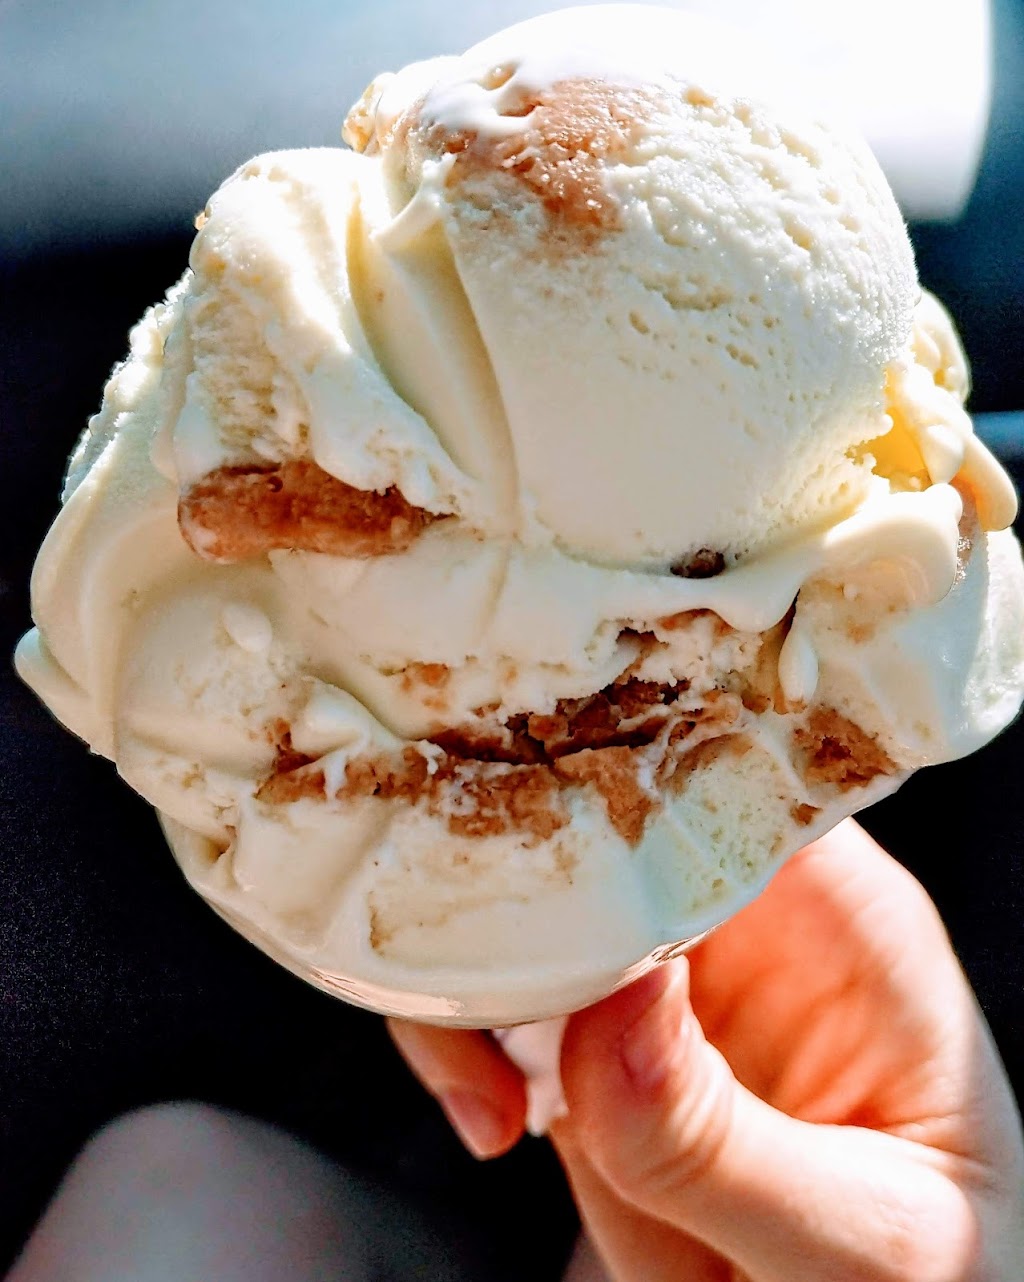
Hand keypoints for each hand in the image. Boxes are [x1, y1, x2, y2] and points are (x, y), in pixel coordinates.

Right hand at [388, 821, 1023, 1280]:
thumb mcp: (859, 1240)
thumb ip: (724, 1138)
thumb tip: (611, 1003)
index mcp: (838, 915)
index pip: (729, 780)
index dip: (630, 764)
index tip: (542, 807)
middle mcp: (737, 918)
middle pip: (599, 817)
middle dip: (515, 861)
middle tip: (465, 960)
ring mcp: (652, 973)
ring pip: (519, 894)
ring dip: (466, 966)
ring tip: (480, 1092)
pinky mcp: (584, 1036)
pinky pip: (488, 989)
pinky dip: (451, 1034)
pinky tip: (486, 1117)